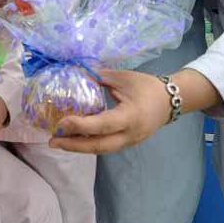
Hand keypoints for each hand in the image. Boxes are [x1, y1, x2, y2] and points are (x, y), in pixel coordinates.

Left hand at [48, 69, 169, 153]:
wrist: (171, 101)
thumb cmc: (147, 86)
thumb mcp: (123, 77)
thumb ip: (99, 77)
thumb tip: (76, 73)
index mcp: (131, 116)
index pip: (102, 125)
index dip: (81, 126)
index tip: (61, 122)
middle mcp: (130, 134)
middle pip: (98, 146)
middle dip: (73, 145)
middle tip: (52, 141)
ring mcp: (129, 142)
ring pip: (101, 149)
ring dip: (78, 147)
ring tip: (58, 142)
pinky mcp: (127, 143)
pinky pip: (105, 146)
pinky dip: (88, 144)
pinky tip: (74, 140)